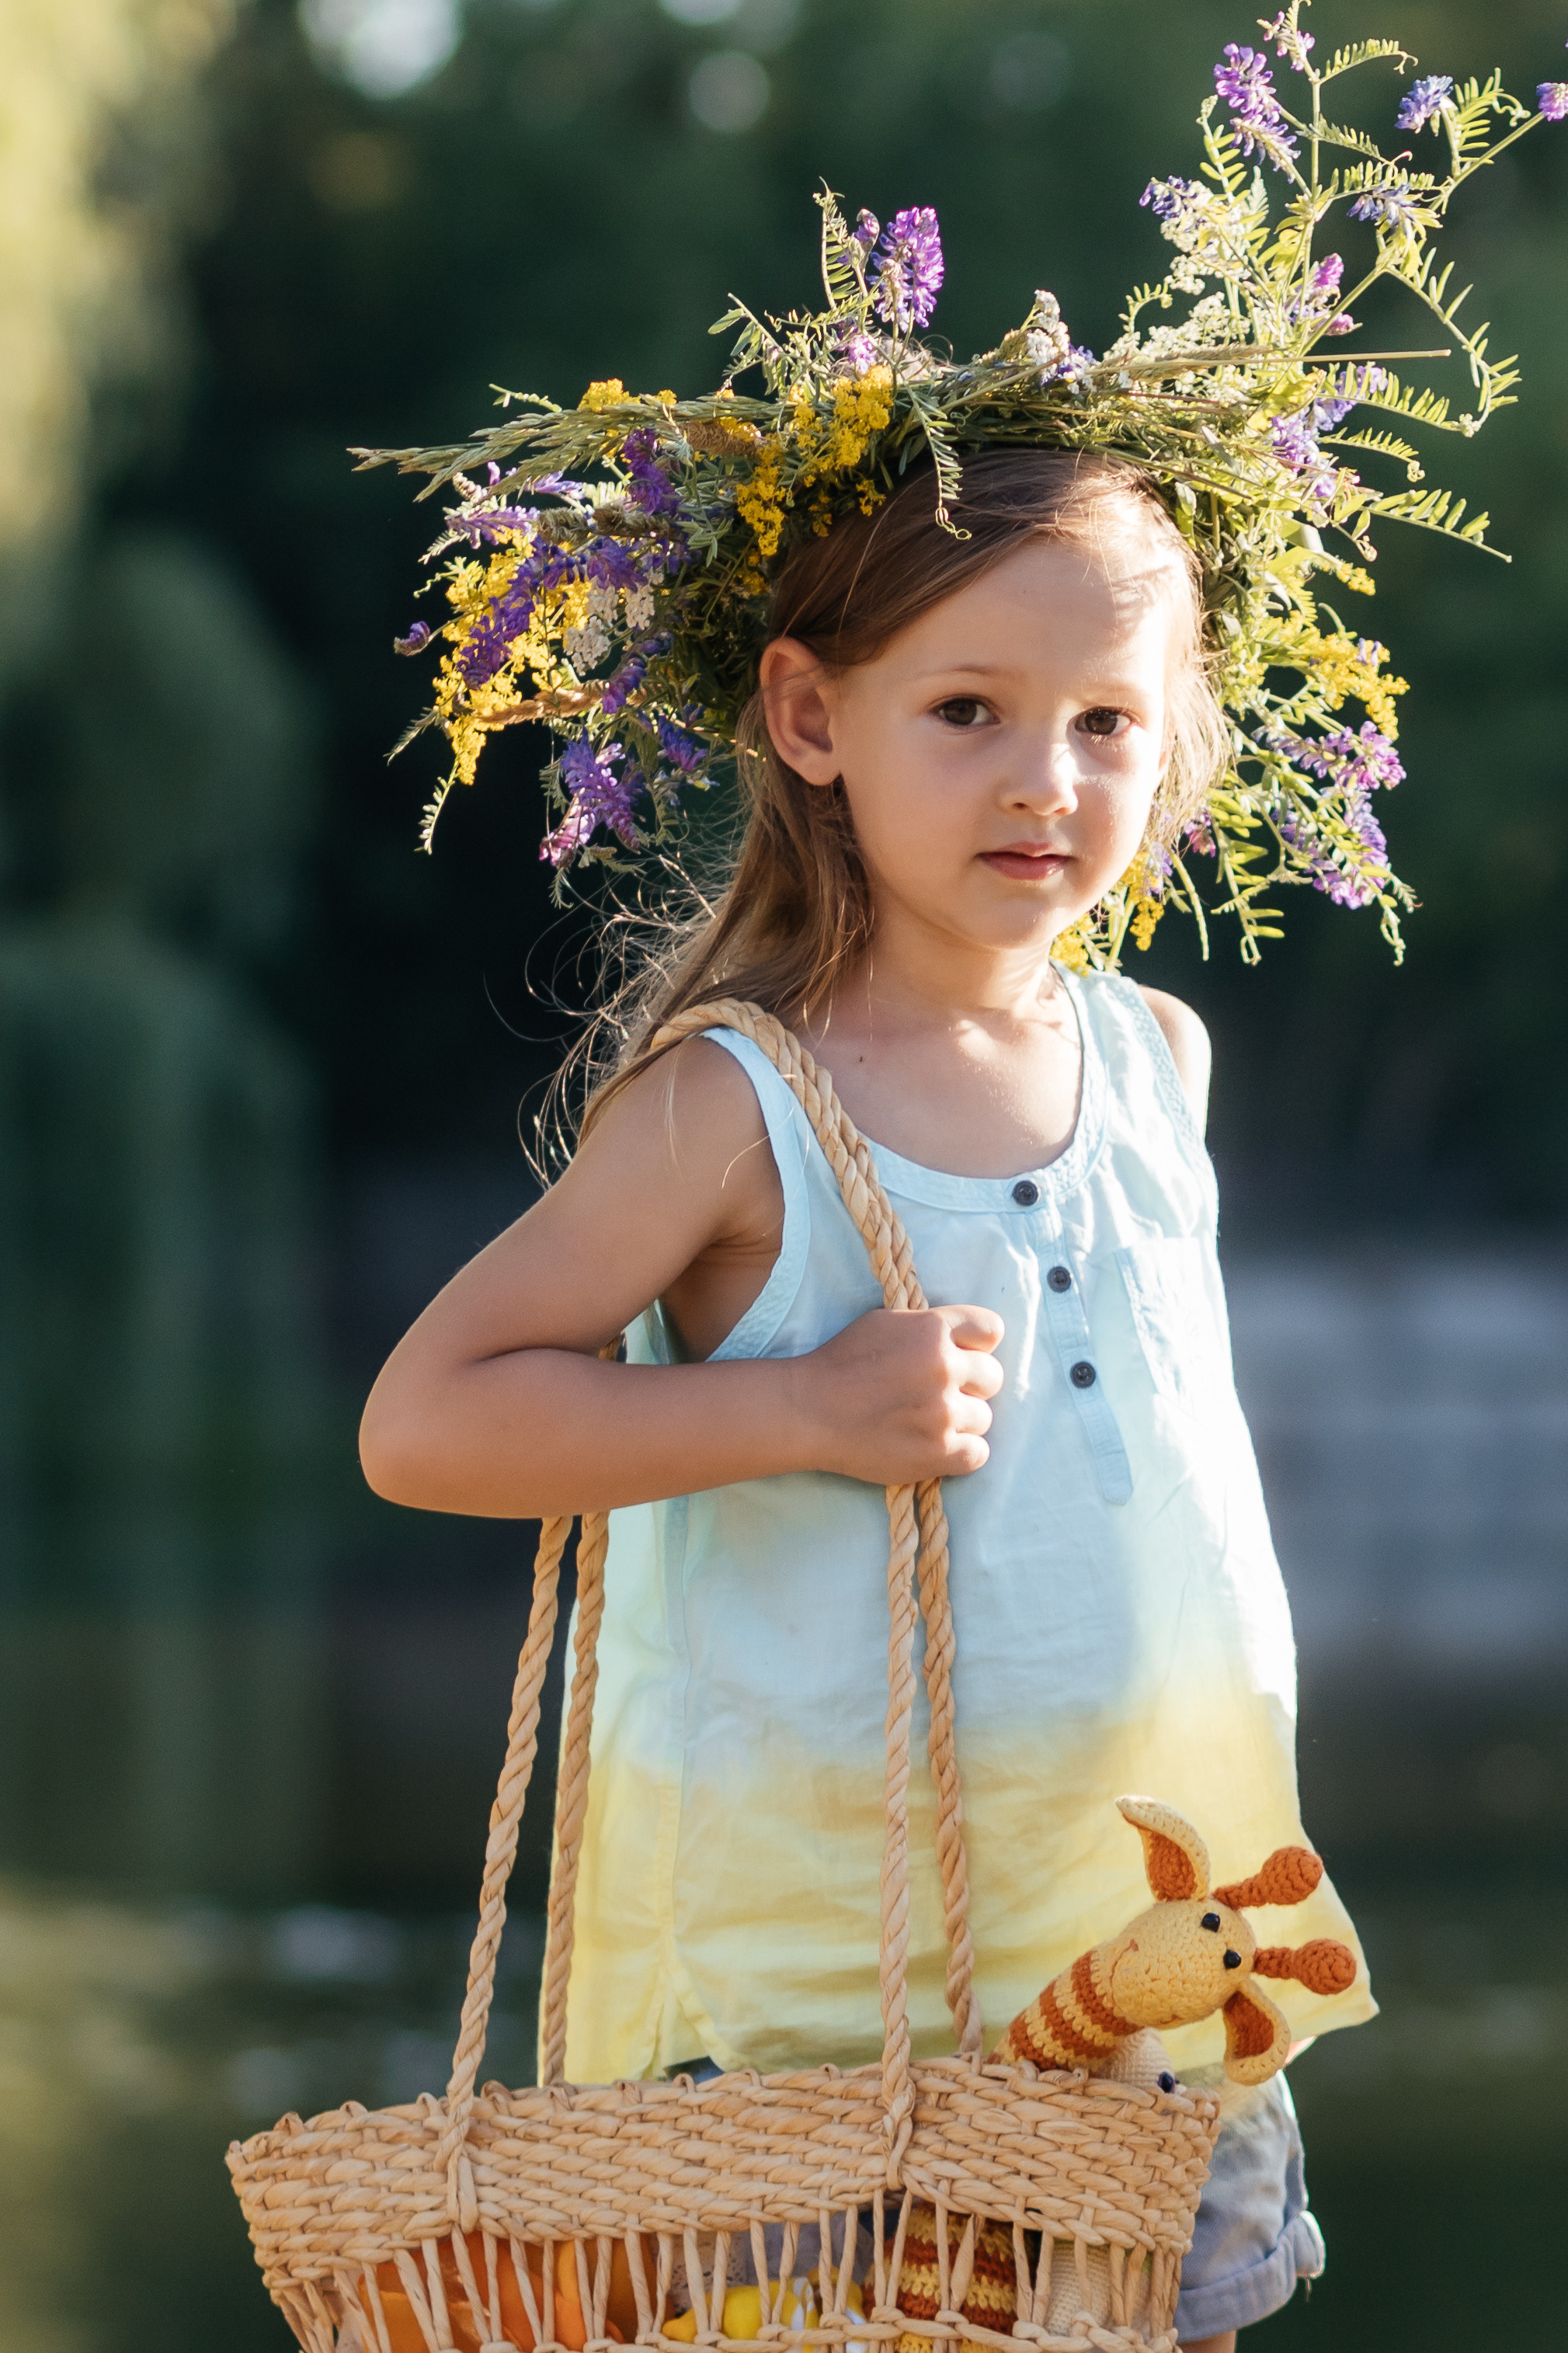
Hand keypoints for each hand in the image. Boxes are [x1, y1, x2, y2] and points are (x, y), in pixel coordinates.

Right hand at [792, 1305, 1004, 1484]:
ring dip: (961, 1422)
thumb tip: (962, 1338)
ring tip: (928, 1423)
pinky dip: (961, 1453)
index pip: (991, 1330)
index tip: (962, 1357)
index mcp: (932, 1329)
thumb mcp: (885, 1323)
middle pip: (992, 1377)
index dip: (977, 1345)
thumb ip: (928, 1327)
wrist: (807, 1411)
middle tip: (939, 1395)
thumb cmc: (840, 1364)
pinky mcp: (937, 1452)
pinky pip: (979, 1453)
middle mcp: (943, 1367)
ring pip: (984, 1418)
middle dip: (970, 1385)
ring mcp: (942, 1412)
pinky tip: (935, 1446)